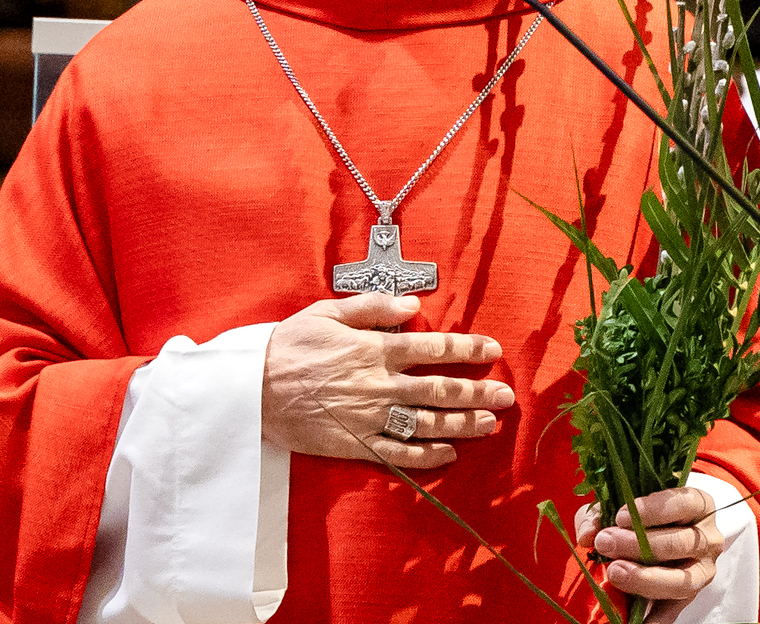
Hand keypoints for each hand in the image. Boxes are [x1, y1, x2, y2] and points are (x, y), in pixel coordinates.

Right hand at [262, 293, 513, 469]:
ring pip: (428, 423)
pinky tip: (449, 453)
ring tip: (489, 424)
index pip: (434, 348)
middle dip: (478, 392)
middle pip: (441, 389)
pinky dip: (428, 455)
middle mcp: (380, 384)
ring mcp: (371, 417)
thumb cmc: (289, 346)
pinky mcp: (357, 444)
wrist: (253, 389)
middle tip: (506, 396)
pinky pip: (401, 453)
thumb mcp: (328, 312)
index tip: (493, 351)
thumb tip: (412, 304)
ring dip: (463, 424)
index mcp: (375, 348)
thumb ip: (373, 306)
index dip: (468, 349)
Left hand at [576, 486, 723, 622]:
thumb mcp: (621, 504)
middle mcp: (708, 538)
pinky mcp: (690, 598)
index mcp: (698, 505)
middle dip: (639, 544)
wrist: (659, 538)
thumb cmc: (640, 515)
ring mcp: (703, 570)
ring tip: (615, 572)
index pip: (683, 502)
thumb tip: (588, 536)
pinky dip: (653, 619)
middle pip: (679, 543)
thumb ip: (602, 514)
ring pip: (682, 580)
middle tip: (605, 543)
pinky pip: (674, 611)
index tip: (620, 516)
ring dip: (645, 579)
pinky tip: (634, 620)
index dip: (652, 509)